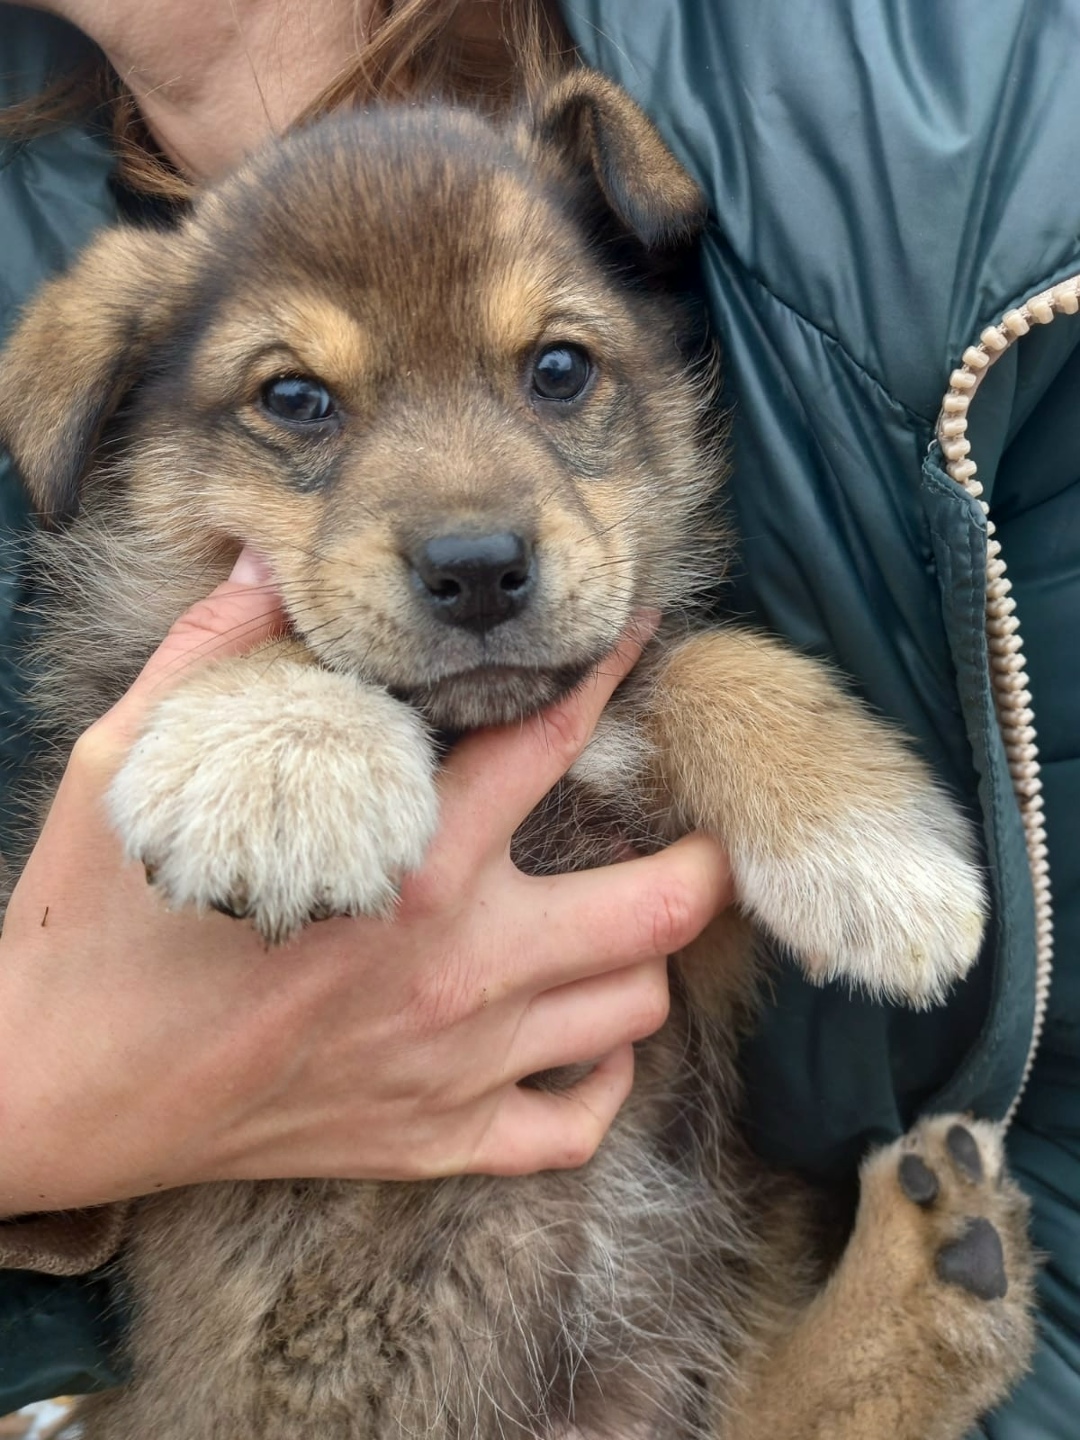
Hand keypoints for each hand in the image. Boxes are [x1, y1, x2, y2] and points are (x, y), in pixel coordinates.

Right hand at [0, 554, 730, 1213]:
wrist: (54, 1092)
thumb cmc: (95, 927)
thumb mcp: (133, 765)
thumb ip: (214, 655)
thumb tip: (262, 566)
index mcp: (405, 856)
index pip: (548, 739)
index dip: (608, 675)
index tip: (639, 640)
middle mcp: (458, 961)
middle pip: (658, 906)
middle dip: (704, 860)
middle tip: (704, 832)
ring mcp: (458, 1063)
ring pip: (633, 1012)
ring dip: (647, 964)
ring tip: (629, 927)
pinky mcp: (434, 1142)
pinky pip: (572, 1131)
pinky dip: (599, 1088)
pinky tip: (581, 1046)